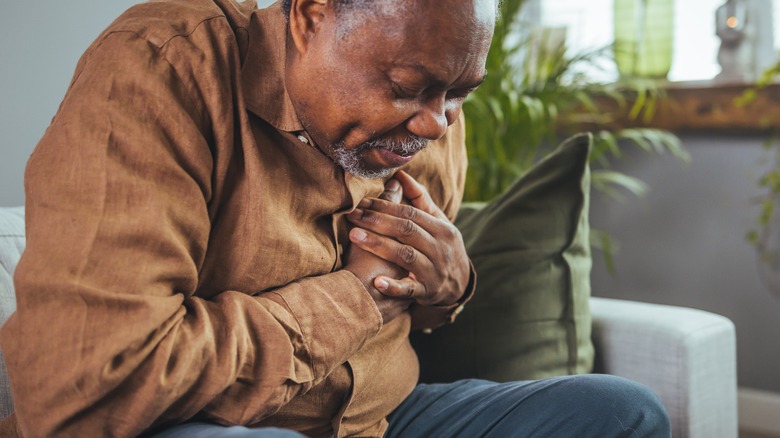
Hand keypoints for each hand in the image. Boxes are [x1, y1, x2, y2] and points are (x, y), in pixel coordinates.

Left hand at [347, 171, 469, 306]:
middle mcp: (440, 249)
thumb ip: (420, 199)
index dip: (385, 206)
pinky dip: (394, 287)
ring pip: (405, 255)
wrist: (459, 285)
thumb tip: (399, 175)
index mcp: (442, 229)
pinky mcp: (427, 292)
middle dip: (377, 221)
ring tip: (354, 236)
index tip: (361, 202)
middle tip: (352, 215)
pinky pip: (409, 290)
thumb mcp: (438, 223)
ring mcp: (434, 271)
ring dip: (379, 245)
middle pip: (406, 230)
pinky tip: (376, 282)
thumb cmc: (441, 247)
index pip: (410, 213)